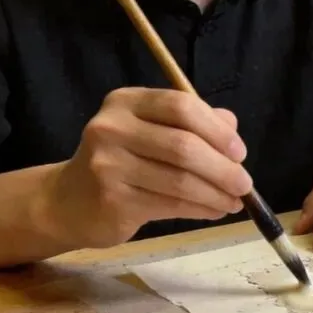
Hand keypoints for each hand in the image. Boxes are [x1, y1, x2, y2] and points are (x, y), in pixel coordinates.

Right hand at [43, 88, 252, 248]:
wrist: (67, 201)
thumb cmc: (119, 161)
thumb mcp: (149, 131)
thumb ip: (190, 123)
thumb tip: (232, 126)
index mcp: (125, 102)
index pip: (180, 106)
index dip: (216, 130)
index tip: (239, 151)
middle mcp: (112, 128)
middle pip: (183, 145)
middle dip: (222, 167)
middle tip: (244, 183)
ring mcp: (108, 165)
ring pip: (179, 180)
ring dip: (215, 194)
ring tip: (234, 202)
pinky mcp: (113, 200)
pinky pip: (170, 204)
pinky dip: (199, 209)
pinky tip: (214, 210)